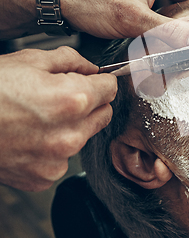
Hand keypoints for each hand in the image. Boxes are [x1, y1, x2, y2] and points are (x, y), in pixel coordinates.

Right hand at [0, 47, 116, 190]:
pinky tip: (30, 137)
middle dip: (90, 104)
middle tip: (61, 98)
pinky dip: (52, 149)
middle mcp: (70, 134)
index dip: (100, 82)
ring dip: (71, 127)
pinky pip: (63, 159)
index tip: (93, 81)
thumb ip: (71, 60)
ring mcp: (58, 159)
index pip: (111, 89)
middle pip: (103, 114)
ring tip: (38, 118)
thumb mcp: (29, 60)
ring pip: (84, 137)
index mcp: (73, 100)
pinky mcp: (44, 177)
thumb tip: (92, 68)